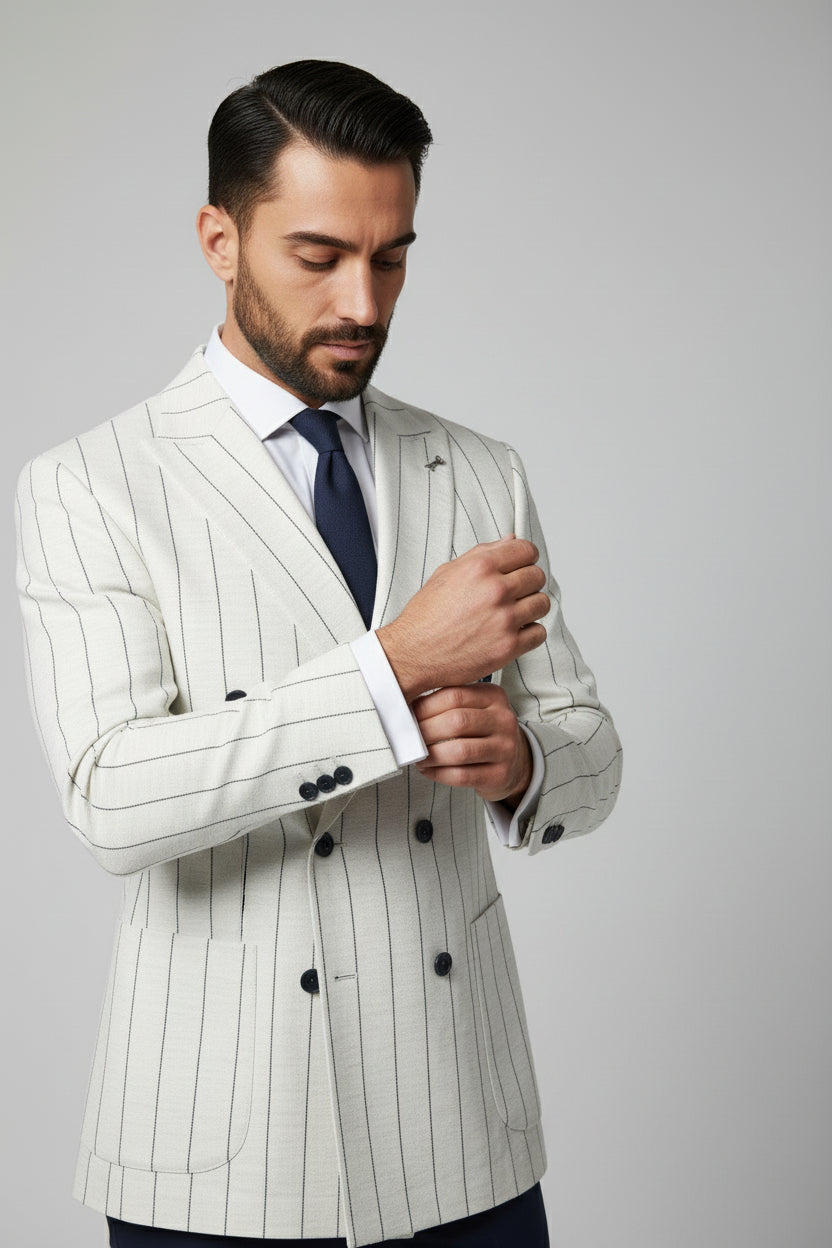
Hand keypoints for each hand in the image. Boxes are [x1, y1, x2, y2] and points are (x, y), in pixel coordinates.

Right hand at [377, 536, 549, 700]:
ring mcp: (504, 619)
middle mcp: (495, 590)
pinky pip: (539, 633)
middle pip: (537, 576)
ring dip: (531, 608)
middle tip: (515, 593)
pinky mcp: (508, 646)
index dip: (526, 558)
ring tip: (513, 613)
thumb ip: (483, 553)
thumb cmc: (427, 614)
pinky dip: (530, 633)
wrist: (412, 652)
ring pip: (542, 604)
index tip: (522, 566)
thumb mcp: (449, 572)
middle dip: (528, 583)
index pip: (526, 550)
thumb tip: (511, 540)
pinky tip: (513, 632)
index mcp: (481, 566)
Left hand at [413, 683, 532, 806]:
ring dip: (431, 755)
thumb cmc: (483, 732)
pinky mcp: (500, 775)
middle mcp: (504, 720)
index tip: (409, 715)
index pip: (455, 695)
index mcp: (494, 696)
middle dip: (426, 731)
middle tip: (410, 737)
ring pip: (460, 751)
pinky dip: (438, 774)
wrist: (514, 762)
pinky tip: (428, 770)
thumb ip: (448, 702)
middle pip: (457, 722)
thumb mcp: (474, 708)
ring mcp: (506, 749)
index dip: (426, 706)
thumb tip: (408, 707)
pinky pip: (462, 775)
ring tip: (418, 756)